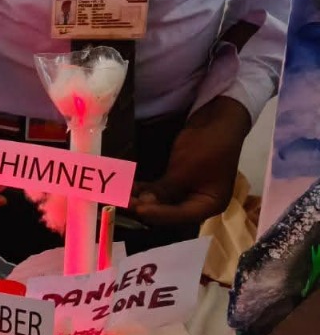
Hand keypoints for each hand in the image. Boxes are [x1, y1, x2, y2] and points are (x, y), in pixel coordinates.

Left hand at [130, 96, 250, 226]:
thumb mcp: (186, 169)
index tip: (138, 209)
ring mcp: (187, 191)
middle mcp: (199, 203)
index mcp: (211, 204)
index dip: (159, 214)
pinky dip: (144, 189)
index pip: (182, 216)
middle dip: (145, 207)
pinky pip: (158, 189)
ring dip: (140, 198)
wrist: (215, 118)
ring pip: (160, 201)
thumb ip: (164, 190)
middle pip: (169, 212)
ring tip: (119, 196)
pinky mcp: (176, 181)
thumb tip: (141, 206)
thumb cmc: (208, 145)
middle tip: (122, 203)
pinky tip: (126, 187)